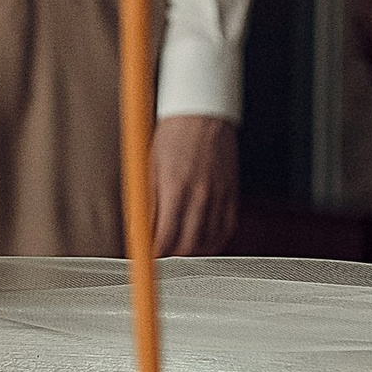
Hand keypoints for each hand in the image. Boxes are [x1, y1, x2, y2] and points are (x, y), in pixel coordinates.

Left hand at [149, 114, 237, 256]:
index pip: (165, 238)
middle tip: (161, 254)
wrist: (202, 113)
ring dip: (192, 252)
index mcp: (176, 188)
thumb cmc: (173, 135)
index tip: (146, 257)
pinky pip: (226, 229)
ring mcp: (219, 196)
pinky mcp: (231, 194)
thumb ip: (146, 202)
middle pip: (188, 246)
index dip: (154, 254)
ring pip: (208, 242)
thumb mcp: (150, 167)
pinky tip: (202, 240)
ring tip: (179, 249)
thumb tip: (139, 230)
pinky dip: (213, 240)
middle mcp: (200, 195)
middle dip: (171, 256)